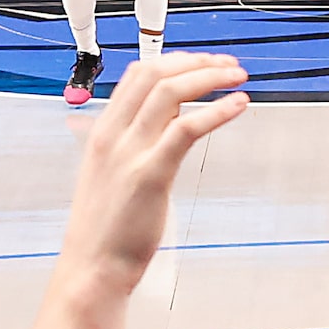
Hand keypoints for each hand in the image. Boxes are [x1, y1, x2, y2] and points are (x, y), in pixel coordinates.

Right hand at [61, 52, 249, 290]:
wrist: (91, 267)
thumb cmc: (105, 228)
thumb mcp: (111, 173)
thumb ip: (135, 143)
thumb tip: (169, 118)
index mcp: (103, 132)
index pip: (137, 74)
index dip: (175, 60)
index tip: (202, 61)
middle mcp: (114, 135)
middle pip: (155, 74)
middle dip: (197, 62)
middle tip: (227, 65)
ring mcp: (130, 153)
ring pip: (170, 92)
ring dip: (209, 77)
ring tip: (237, 77)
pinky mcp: (150, 175)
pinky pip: (186, 129)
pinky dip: (216, 110)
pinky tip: (237, 105)